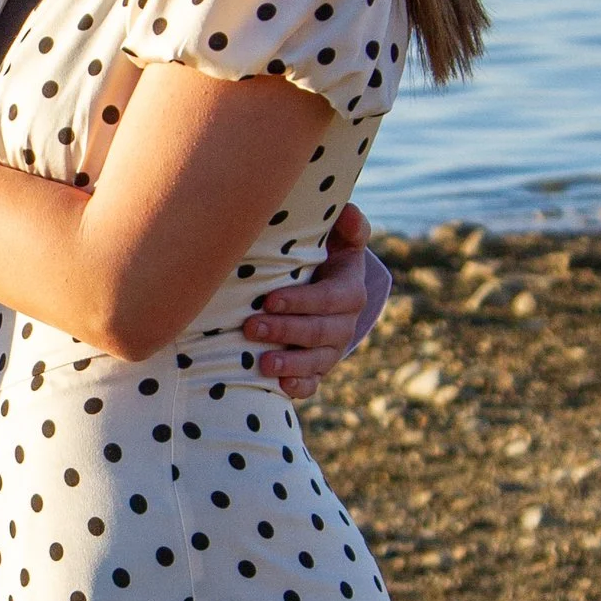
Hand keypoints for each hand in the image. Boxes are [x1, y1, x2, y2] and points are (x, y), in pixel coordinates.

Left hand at [243, 201, 388, 392]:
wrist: (317, 286)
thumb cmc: (320, 255)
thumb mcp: (337, 237)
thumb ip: (347, 225)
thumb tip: (348, 213)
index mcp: (349, 290)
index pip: (331, 299)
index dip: (302, 302)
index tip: (269, 299)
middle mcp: (344, 323)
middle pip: (321, 332)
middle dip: (286, 330)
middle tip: (251, 327)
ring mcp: (331, 349)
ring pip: (317, 361)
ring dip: (291, 363)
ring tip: (262, 363)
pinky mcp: (317, 369)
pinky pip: (313, 384)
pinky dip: (299, 387)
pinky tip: (280, 386)